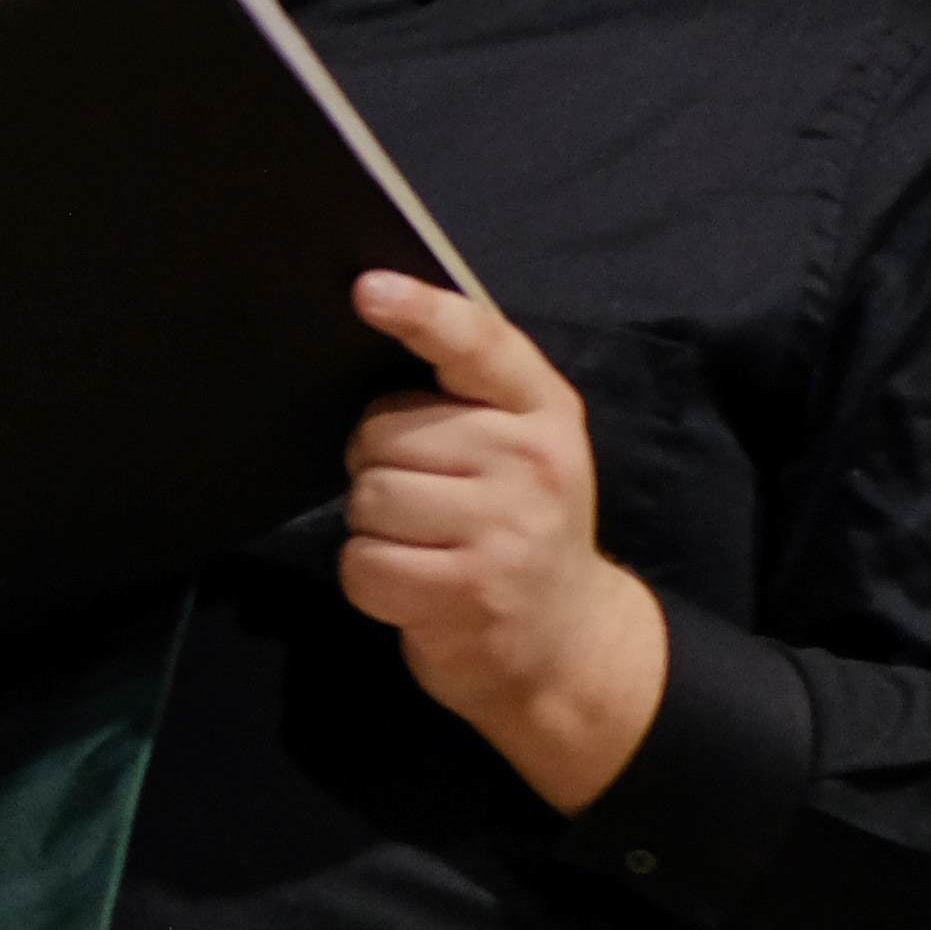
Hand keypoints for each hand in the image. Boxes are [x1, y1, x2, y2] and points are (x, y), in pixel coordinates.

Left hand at [344, 274, 665, 811]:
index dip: (421, 313)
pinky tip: (415, 583)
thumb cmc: (520, 524)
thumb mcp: (521, 447)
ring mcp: (504, 529)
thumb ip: (469, 395)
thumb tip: (378, 322)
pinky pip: (363, 564)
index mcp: (542, 410)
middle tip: (427, 499)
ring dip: (376, 528)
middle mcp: (531, 461)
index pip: (479, 343)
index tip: (368, 289)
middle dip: (380, 466)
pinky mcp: (469, 591)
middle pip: (382, 434)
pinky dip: (371, 579)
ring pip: (368, 498)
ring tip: (425, 543)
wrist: (567, 640)